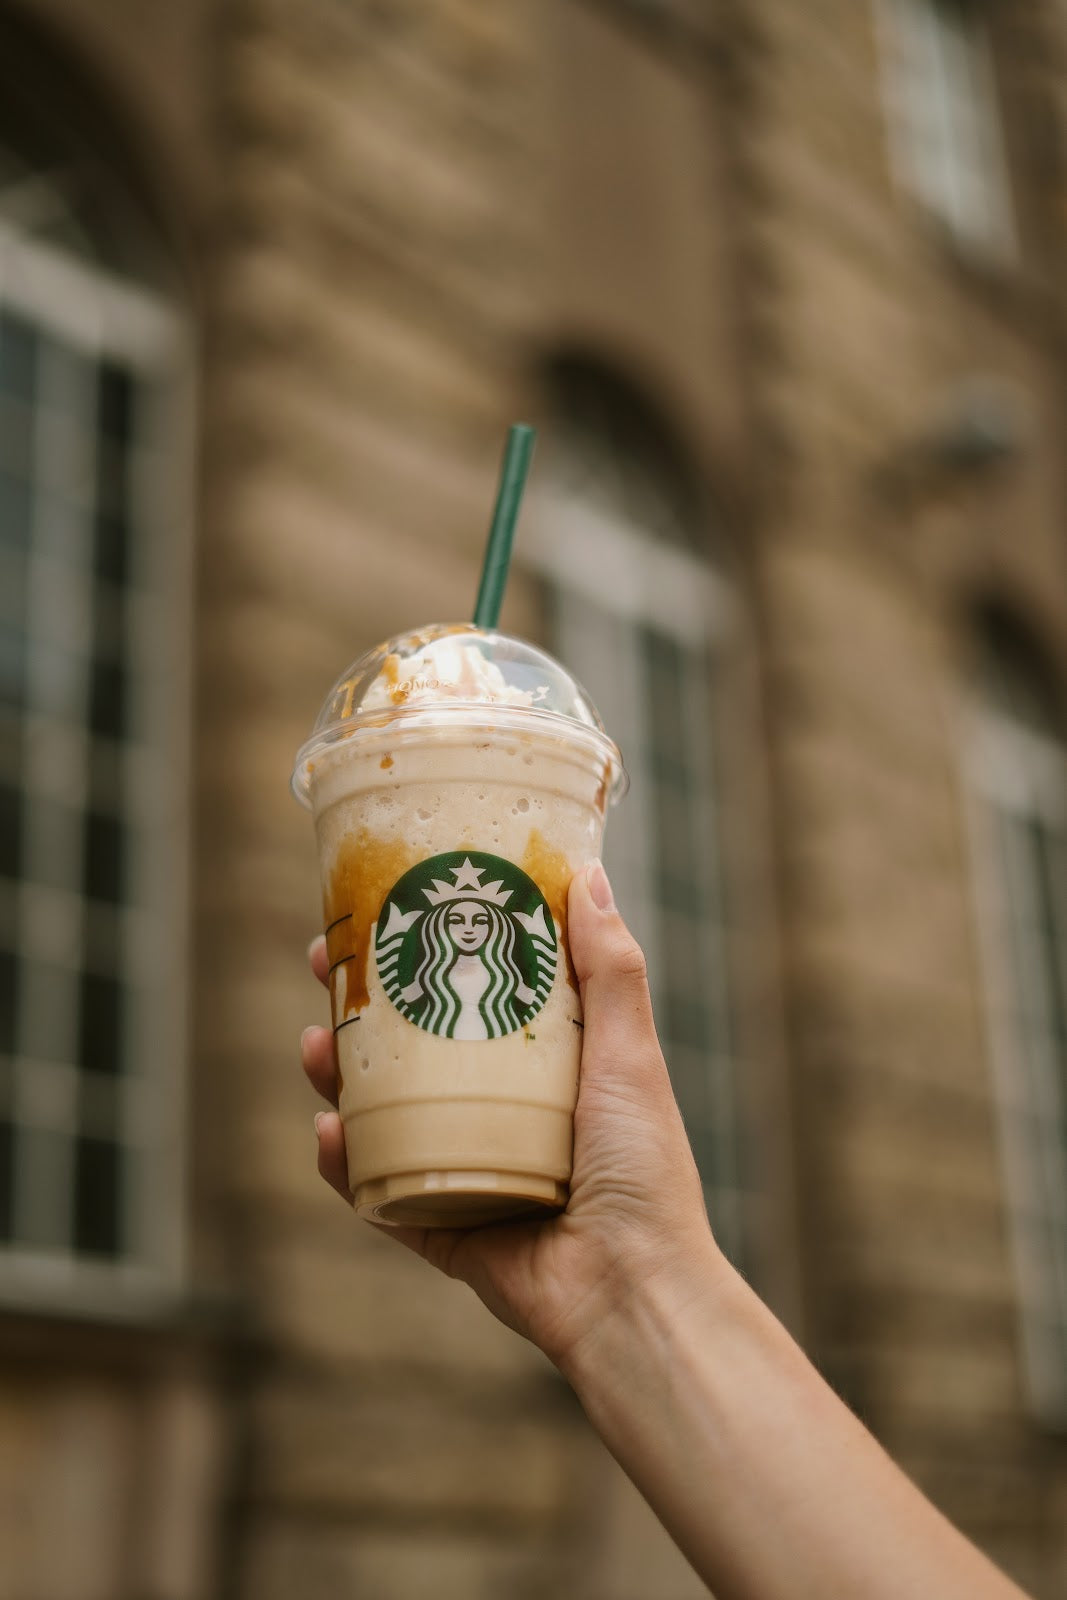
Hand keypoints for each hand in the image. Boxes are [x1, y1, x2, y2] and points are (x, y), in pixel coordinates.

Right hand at [301, 860, 727, 1370]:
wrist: (634, 1291)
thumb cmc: (645, 1170)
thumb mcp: (631, 1055)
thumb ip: (612, 970)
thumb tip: (588, 876)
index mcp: (545, 1066)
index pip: (471, 989)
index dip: (425, 946)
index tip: (389, 903)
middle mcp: (499, 1110)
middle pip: (411, 1045)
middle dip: (360, 1004)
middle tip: (322, 964)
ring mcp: (463, 1166)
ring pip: (381, 1111)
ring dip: (337, 1076)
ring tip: (313, 1046)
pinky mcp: (439, 1225)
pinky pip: (377, 1190)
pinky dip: (345, 1163)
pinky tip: (328, 1132)